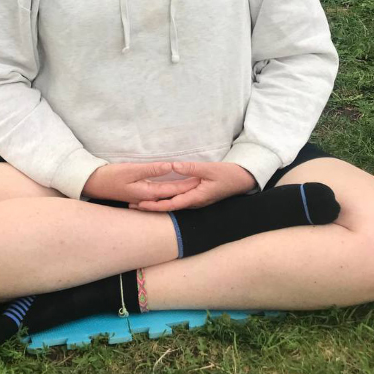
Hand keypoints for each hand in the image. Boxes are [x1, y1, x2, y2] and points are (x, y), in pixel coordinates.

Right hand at [82, 162, 200, 205]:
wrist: (94, 184)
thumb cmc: (111, 176)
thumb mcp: (132, 170)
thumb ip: (152, 169)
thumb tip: (171, 167)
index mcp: (148, 193)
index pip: (174, 189)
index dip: (188, 184)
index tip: (202, 178)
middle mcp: (148, 198)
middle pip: (172, 195)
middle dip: (188, 188)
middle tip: (203, 180)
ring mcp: (143, 198)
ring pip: (166, 196)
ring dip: (179, 190)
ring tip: (192, 183)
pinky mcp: (140, 195)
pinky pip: (159, 195)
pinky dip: (168, 192)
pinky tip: (173, 189)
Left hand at [129, 162, 256, 211]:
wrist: (242, 180)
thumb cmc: (228, 175)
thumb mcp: (210, 169)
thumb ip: (192, 168)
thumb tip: (173, 166)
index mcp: (195, 197)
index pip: (171, 204)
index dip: (155, 205)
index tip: (140, 205)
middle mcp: (193, 202)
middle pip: (168, 206)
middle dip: (150, 206)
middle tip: (131, 205)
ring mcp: (195, 200)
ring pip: (172, 204)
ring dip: (156, 203)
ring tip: (139, 202)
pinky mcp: (196, 196)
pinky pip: (178, 199)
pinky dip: (166, 198)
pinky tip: (158, 196)